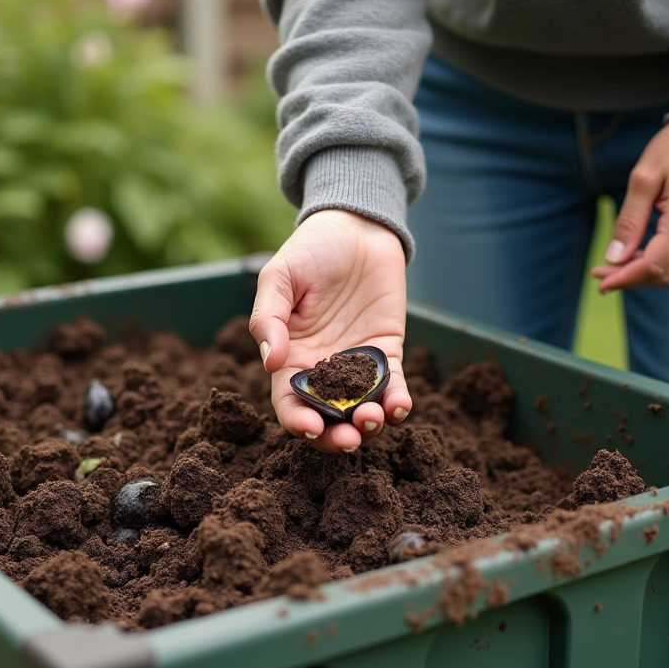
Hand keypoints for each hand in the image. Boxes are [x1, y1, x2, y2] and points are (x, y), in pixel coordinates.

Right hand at [249, 209, 412, 452]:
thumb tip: (271, 363)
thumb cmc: (310, 249)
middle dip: (336, 436)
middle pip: (327, 417)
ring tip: (371, 419)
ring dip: (367, 424)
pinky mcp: (387, 353)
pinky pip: (392, 386)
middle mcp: (322, 370)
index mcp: (289, 358)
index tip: (311, 428)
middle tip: (348, 440)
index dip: (297, 422)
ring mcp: (356, 365)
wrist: (356, 226)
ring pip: (361, 409)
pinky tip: (399, 406)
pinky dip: (397, 402)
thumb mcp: (278, 277)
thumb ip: (269, 318)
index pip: (290, 402)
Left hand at [592, 122, 668, 291]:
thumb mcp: (643, 180)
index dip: (623, 277)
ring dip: (643, 273)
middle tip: (599, 272)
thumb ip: (629, 222)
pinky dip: (658, 263)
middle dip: (629, 278)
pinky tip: (636, 254)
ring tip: (614, 265)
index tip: (598, 278)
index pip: (652, 266)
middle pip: (664, 275)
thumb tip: (614, 257)